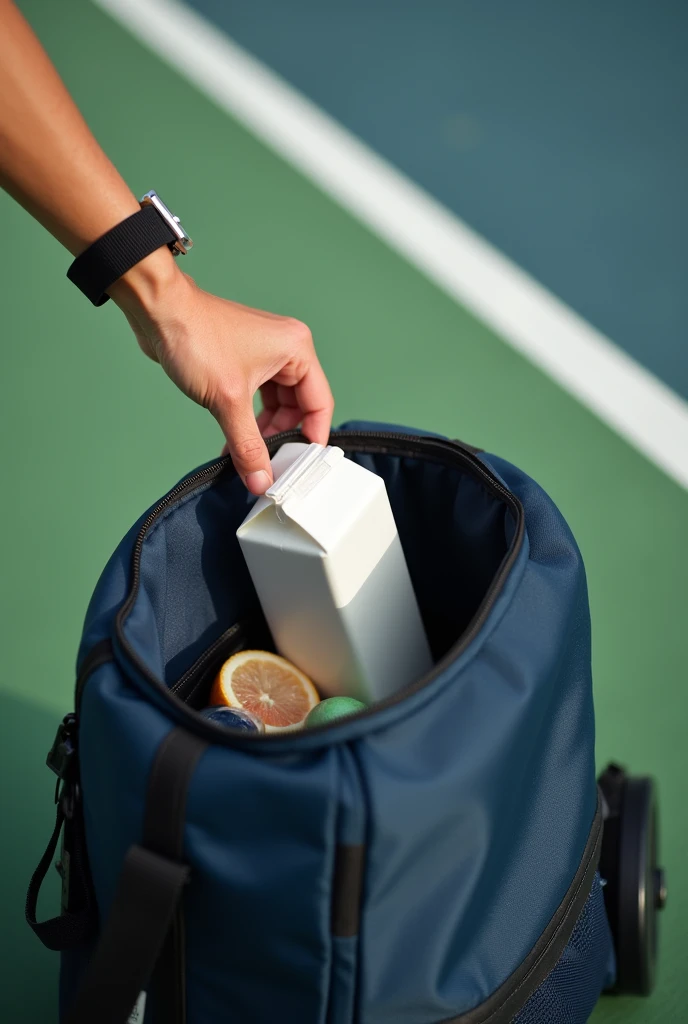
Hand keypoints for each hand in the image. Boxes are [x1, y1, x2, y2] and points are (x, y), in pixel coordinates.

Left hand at [110, 250, 333, 494]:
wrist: (158, 311)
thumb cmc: (196, 336)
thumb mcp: (228, 401)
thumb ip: (248, 446)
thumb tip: (261, 480)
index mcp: (296, 350)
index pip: (319, 404)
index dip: (312, 438)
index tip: (301, 465)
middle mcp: (286, 349)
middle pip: (298, 407)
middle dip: (280, 437)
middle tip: (268, 464)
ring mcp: (264, 353)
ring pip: (276, 404)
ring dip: (261, 431)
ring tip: (246, 455)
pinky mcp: (243, 359)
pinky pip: (256, 397)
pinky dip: (247, 419)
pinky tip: (233, 439)